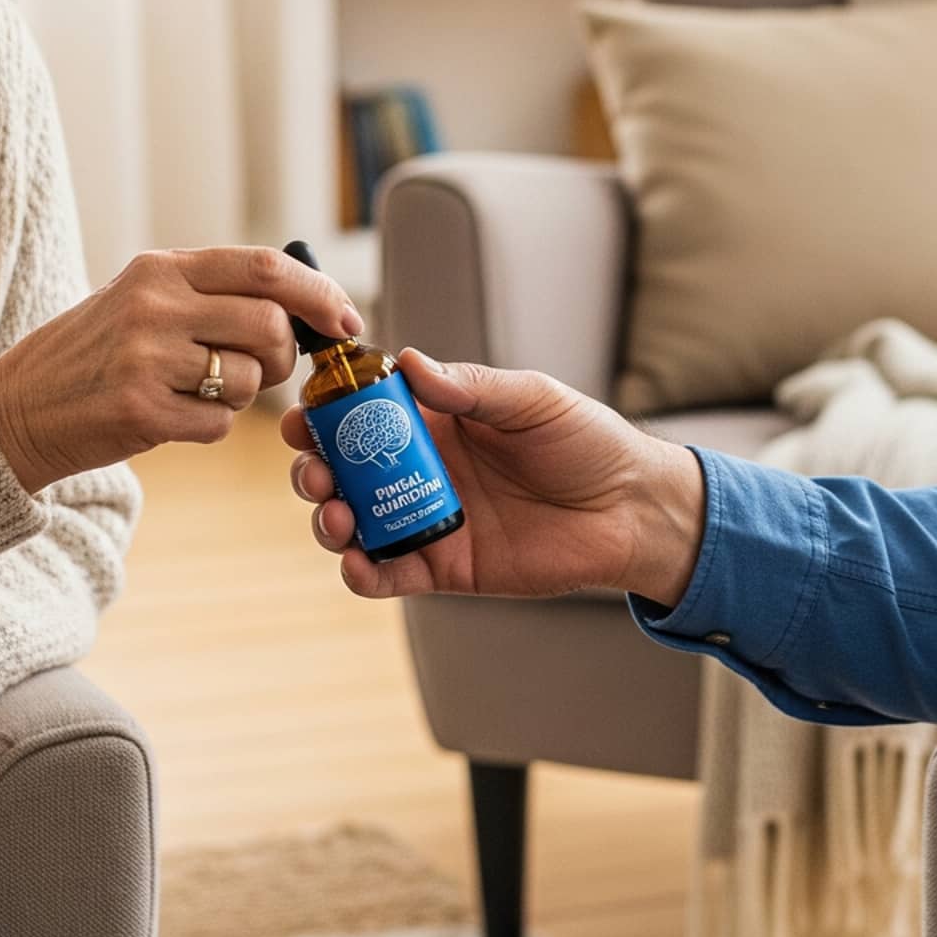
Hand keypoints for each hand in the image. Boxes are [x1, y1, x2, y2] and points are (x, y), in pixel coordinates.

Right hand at [0, 246, 364, 493]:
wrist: (14, 409)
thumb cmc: (94, 354)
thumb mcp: (142, 298)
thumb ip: (212, 293)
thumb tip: (306, 307)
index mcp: (161, 267)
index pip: (265, 268)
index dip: (319, 293)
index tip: (346, 319)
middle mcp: (155, 304)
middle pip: (270, 326)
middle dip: (284, 357)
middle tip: (264, 370)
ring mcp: (146, 358)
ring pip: (251, 378)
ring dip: (242, 395)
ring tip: (197, 391)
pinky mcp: (140, 411)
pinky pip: (220, 424)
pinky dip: (210, 427)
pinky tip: (171, 417)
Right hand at [282, 351, 706, 606]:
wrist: (631, 510)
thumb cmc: (587, 443)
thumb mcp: (531, 399)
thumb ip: (472, 387)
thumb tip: (410, 363)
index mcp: (439, 420)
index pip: (367, 413)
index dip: (329, 413)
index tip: (304, 415)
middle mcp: (424, 469)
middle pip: (347, 469)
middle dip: (318, 469)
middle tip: (317, 472)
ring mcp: (430, 519)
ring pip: (356, 521)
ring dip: (329, 518)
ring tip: (335, 516)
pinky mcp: (446, 567)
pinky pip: (390, 573)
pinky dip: (362, 573)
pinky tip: (356, 564)